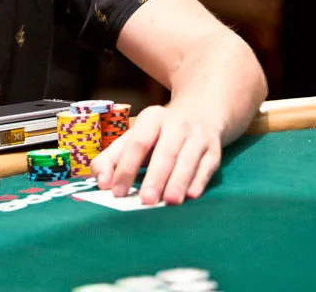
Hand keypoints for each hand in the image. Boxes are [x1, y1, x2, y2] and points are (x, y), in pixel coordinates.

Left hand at [91, 105, 221, 205]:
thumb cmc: (159, 135)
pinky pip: (208, 166)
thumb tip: (101, 182)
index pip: (137, 143)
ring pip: (188, 160)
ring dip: (179, 181)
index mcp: (151, 118)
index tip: (117, 192)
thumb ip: (111, 158)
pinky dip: (199, 181)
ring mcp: (198, 136)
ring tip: (170, 202)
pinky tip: (191, 195)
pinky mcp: (214, 150)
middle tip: (146, 201)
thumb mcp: (134, 137)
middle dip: (155, 177)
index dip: (126, 168)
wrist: (201, 113)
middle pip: (165, 152)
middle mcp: (177, 124)